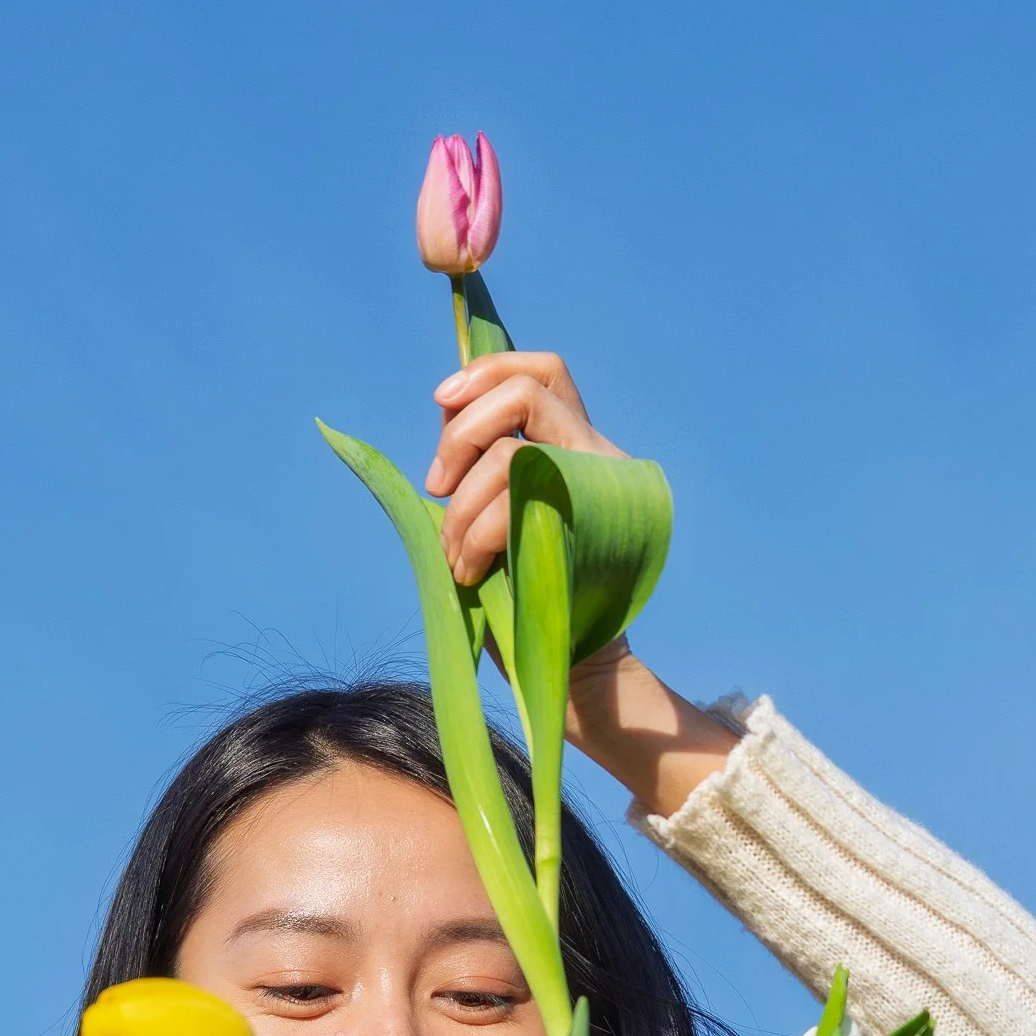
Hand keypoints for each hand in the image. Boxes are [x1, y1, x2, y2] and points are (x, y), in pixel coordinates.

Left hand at [426, 351, 623, 589]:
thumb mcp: (495, 509)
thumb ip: (483, 459)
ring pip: (509, 452)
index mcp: (578, 445)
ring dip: (461, 505)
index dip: (489, 371)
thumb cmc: (524, 593)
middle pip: (525, 392)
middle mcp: (598, 456)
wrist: (569, 664)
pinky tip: (468, 570)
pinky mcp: (587, 525)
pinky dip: (475, 535)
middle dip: (462, 433)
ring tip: (453, 555)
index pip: (542, 372)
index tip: (441, 400)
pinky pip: (511, 504)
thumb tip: (448, 410)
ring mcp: (599, 488)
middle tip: (436, 487)